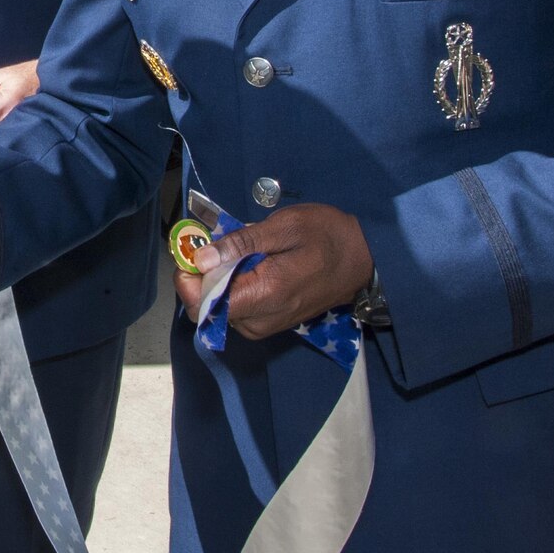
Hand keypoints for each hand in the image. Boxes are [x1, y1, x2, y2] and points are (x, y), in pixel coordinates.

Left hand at [172, 203, 370, 339]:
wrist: (365, 259)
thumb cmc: (327, 236)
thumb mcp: (284, 227)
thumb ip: (240, 244)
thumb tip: (200, 259)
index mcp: (264, 296)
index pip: (203, 306)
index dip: (188, 281)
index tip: (191, 253)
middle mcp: (261, 320)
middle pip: (208, 309)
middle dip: (200, 278)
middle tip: (210, 246)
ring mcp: (267, 324)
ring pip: (220, 310)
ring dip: (217, 282)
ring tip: (233, 252)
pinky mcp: (272, 321)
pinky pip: (238, 309)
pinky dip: (232, 288)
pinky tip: (245, 264)